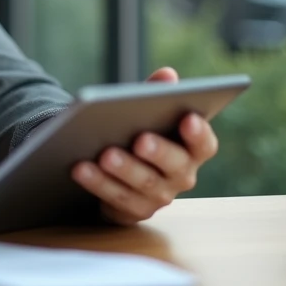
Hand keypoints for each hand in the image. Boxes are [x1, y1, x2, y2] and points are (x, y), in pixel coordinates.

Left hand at [70, 66, 218, 225]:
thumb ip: (156, 93)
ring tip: (105, 154)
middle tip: (141, 139)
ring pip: (144, 184)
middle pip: (176, 166)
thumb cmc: (138, 131)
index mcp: (191, 149)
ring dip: (124, 169)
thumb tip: (167, 75)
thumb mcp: (146, 111)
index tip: (188, 117)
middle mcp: (181, 176)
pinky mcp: (133, 210)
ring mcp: (159, 197)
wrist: (115, 167)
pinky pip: (116, 199)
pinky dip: (98, 183)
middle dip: (158, 152)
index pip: (204, 144)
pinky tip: (81, 168)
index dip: (199, 133)